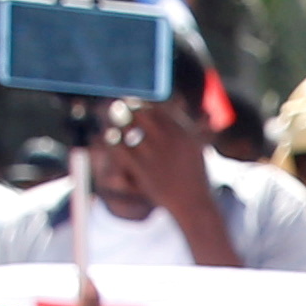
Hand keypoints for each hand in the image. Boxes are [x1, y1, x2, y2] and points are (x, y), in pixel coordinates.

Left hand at [100, 91, 216, 215]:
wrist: (193, 203)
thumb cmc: (194, 175)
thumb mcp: (193, 146)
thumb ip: (181, 126)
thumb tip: (171, 105)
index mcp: (183, 130)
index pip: (157, 106)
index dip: (142, 102)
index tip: (133, 103)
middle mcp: (169, 139)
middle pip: (140, 112)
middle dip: (127, 108)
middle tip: (117, 107)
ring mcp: (155, 154)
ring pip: (127, 128)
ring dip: (117, 123)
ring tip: (111, 123)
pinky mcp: (142, 169)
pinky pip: (121, 148)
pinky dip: (114, 142)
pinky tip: (112, 141)